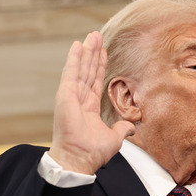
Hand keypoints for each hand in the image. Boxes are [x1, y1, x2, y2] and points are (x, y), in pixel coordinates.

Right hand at [49, 31, 134, 174]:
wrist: (79, 159)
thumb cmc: (92, 152)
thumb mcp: (114, 138)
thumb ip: (121, 129)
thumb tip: (130, 127)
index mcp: (88, 108)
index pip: (94, 81)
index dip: (99, 66)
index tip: (103, 52)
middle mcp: (79, 99)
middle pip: (87, 70)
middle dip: (93, 53)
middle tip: (97, 36)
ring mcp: (71, 96)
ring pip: (80, 68)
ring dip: (86, 51)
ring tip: (91, 36)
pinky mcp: (65, 95)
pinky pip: (71, 72)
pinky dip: (74, 58)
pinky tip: (78, 45)